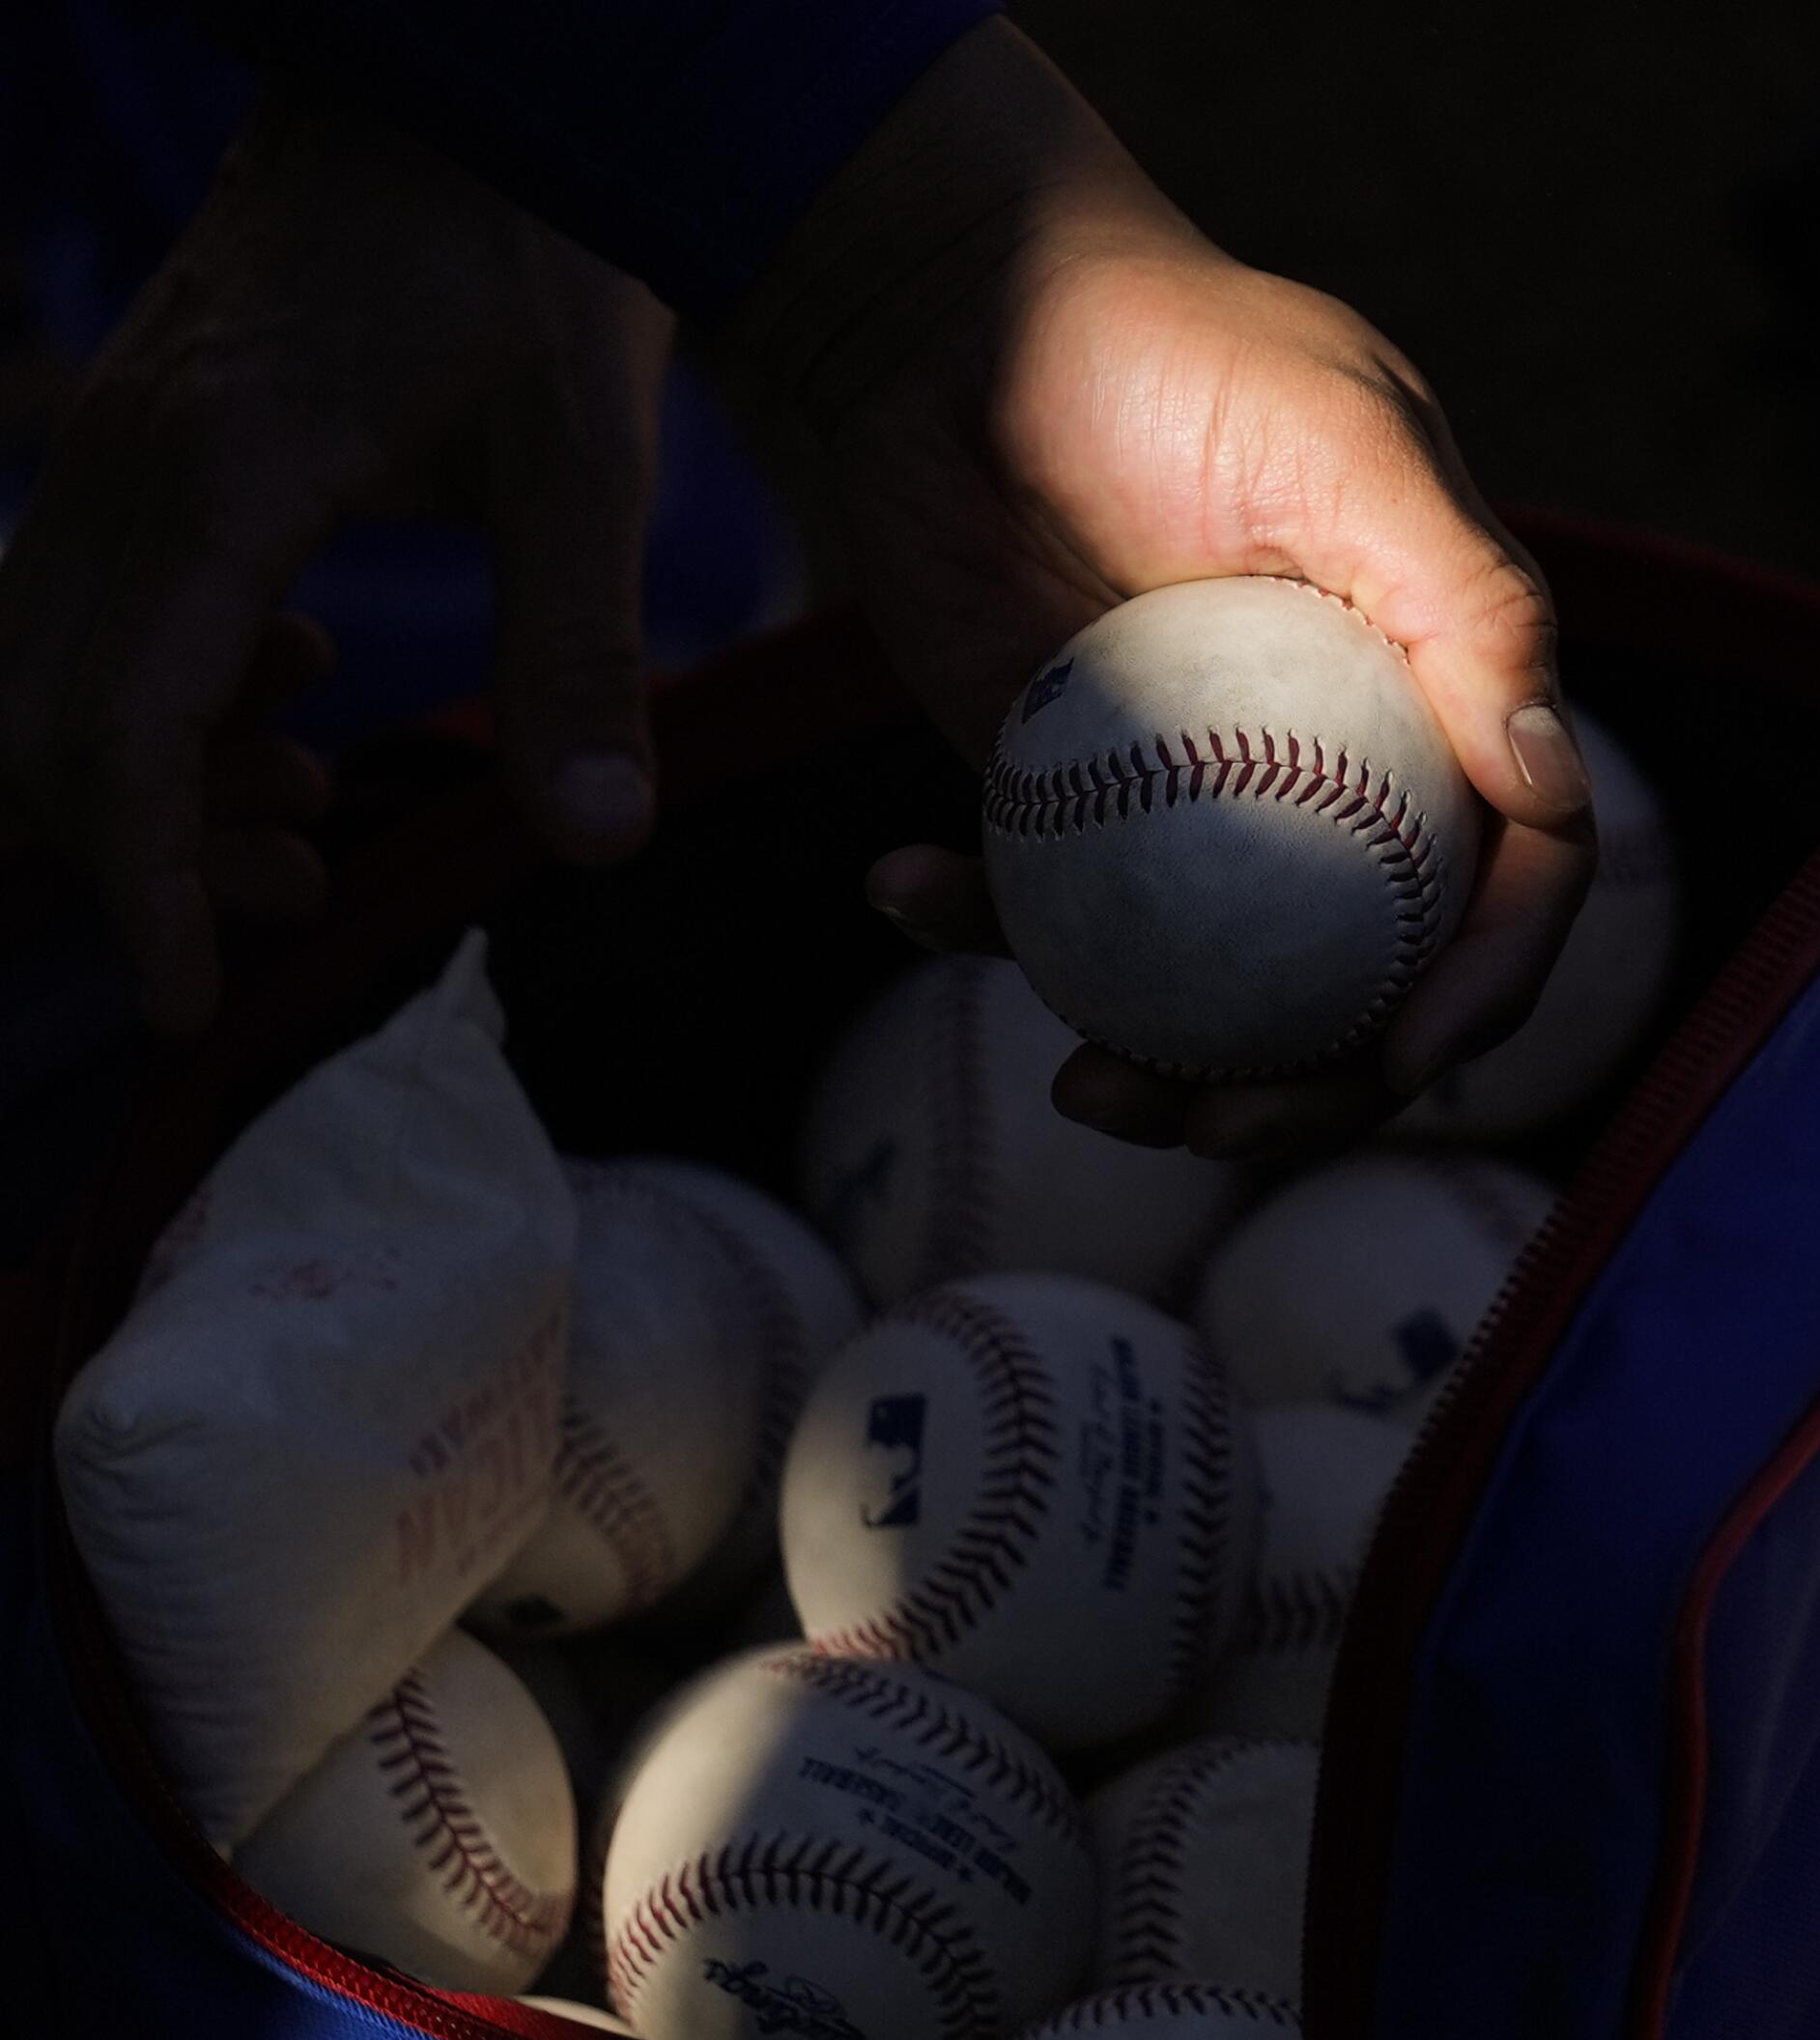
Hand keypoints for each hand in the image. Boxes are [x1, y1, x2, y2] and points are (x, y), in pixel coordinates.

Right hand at [0, 89, 669, 1033]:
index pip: (117, 734)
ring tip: (312, 813)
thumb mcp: (587, 455)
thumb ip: (581, 651)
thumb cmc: (531, 243)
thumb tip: (596, 838)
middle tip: (290, 897)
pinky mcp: (148, 440)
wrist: (468, 78)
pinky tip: (299, 698)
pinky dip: (167, 697)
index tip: (188, 1001)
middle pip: (37, 721)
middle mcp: (130, 467)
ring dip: (153, 781)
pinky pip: (96, 609)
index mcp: (219, 480)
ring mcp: (121, 447)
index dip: (141, 888)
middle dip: (134, 851)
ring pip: (50, 670)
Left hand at [733, 24, 1595, 1162]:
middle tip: (1209, 1124)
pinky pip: (1041, 915)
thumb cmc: (1168, 348)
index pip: (1509, 876)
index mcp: (1438, 694)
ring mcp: (1197, 802)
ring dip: (1156, 1070)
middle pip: (1366, 983)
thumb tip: (1551, 786)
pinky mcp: (1062, 806)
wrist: (955, 317)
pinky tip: (900, 882)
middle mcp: (1335, 767)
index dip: (1481, 988)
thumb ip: (1468, 601)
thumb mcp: (1343, 441)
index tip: (1402, 1060)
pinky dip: (971, 927)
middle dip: (1310, 1088)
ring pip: (1208, 992)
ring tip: (1077, 1085)